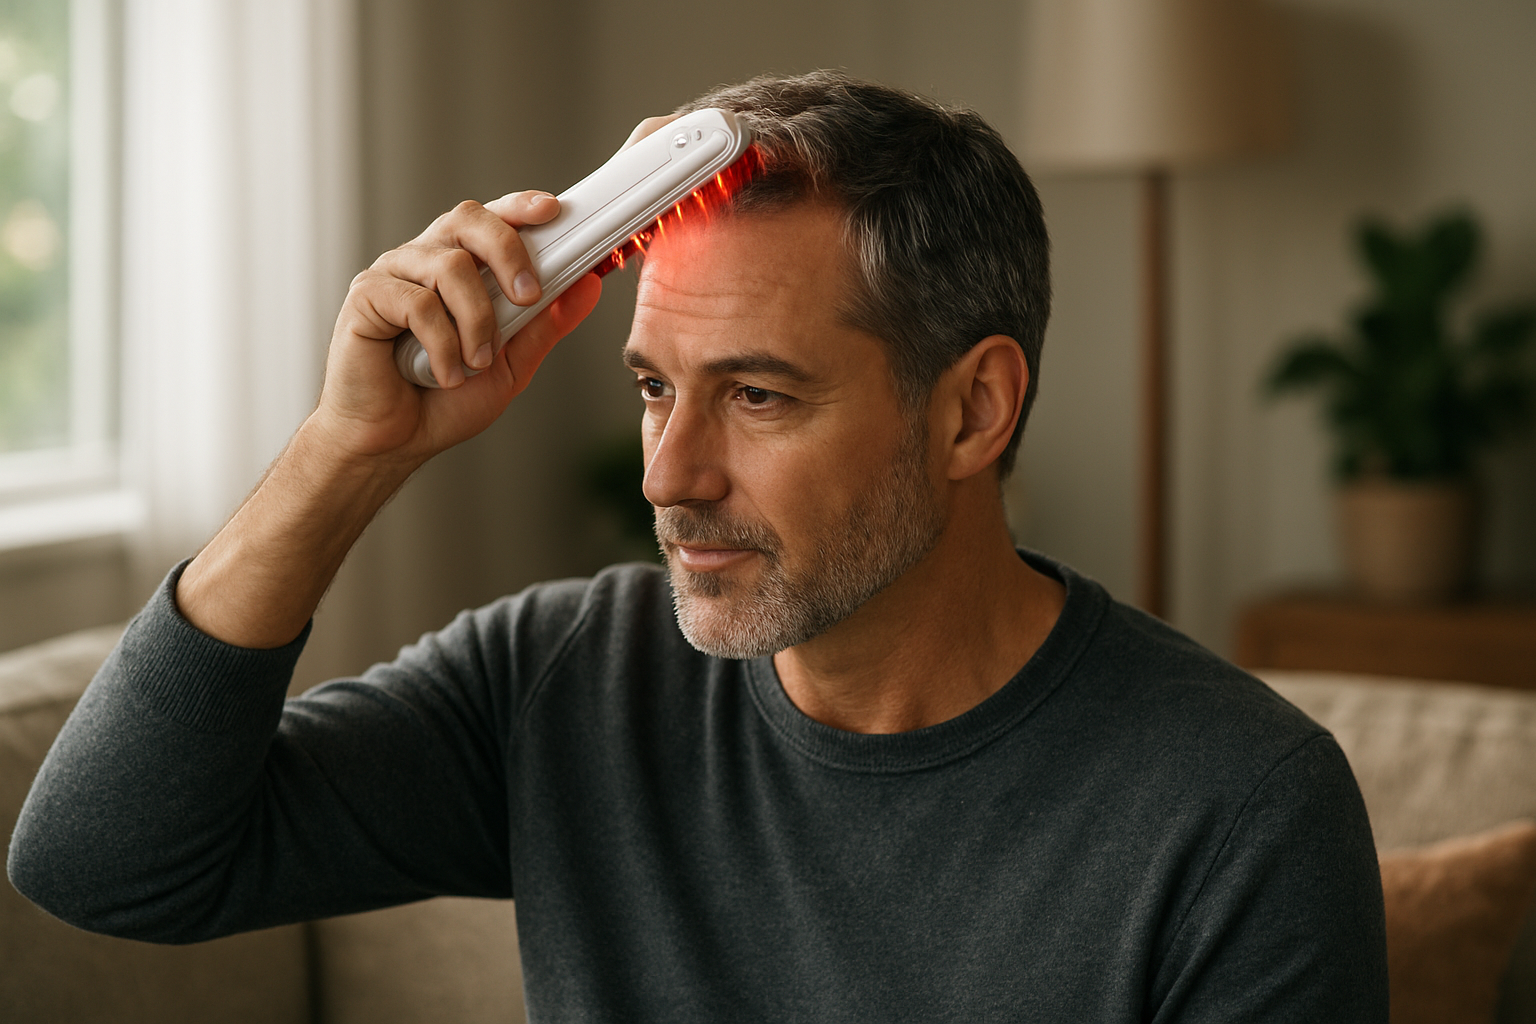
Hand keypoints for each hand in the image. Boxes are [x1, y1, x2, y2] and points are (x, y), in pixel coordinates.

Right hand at [312, 190, 603, 470]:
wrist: (393, 442)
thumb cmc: (443, 401)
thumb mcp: (512, 366)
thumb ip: (545, 325)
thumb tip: (589, 286)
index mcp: (461, 268)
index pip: (490, 221)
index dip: (519, 208)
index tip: (552, 211)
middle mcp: (425, 261)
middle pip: (468, 220)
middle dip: (508, 252)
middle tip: (528, 296)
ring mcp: (394, 275)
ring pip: (449, 267)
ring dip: (477, 321)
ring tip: (476, 363)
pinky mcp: (366, 296)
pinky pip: (416, 302)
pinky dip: (442, 344)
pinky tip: (444, 373)